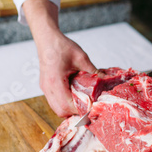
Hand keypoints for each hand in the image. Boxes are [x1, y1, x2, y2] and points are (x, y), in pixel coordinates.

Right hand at [23, 0, 96, 116]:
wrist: (46, 39)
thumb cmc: (61, 46)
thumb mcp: (81, 57)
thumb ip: (93, 71)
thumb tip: (106, 80)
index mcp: (55, 80)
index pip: (67, 104)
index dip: (80, 109)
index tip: (93, 109)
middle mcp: (47, 87)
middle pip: (60, 111)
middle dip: (75, 113)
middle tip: (90, 109)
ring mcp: (45, 88)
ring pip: (56, 109)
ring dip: (69, 110)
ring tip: (83, 105)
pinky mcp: (46, 87)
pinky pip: (54, 102)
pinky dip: (64, 104)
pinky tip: (75, 98)